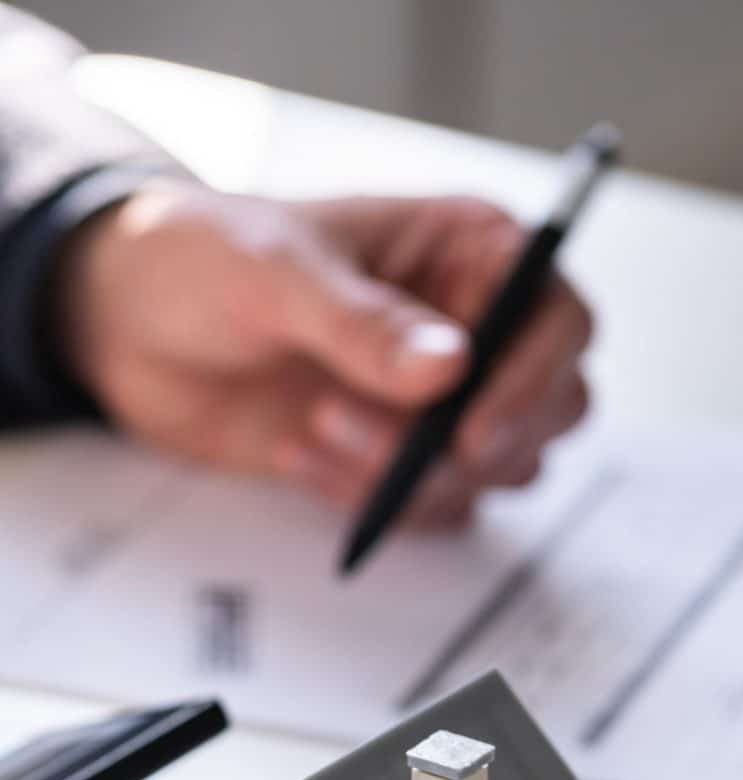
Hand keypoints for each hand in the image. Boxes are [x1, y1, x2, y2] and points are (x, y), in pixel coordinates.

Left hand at [55, 183, 591, 526]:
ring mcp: (437, 401)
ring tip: (315, 423)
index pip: (558, 317)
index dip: (535, 378)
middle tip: (406, 444)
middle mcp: (469, 328)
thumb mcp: (276, 272)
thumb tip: (450, 367)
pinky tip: (300, 454)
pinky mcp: (397, 457)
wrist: (128, 327)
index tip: (470, 427)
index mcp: (463, 252)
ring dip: (409, 473)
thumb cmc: (201, 260)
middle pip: (553, 407)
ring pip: (493, 471)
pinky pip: (432, 509)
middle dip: (479, 442)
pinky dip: (371, 500)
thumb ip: (362, 323)